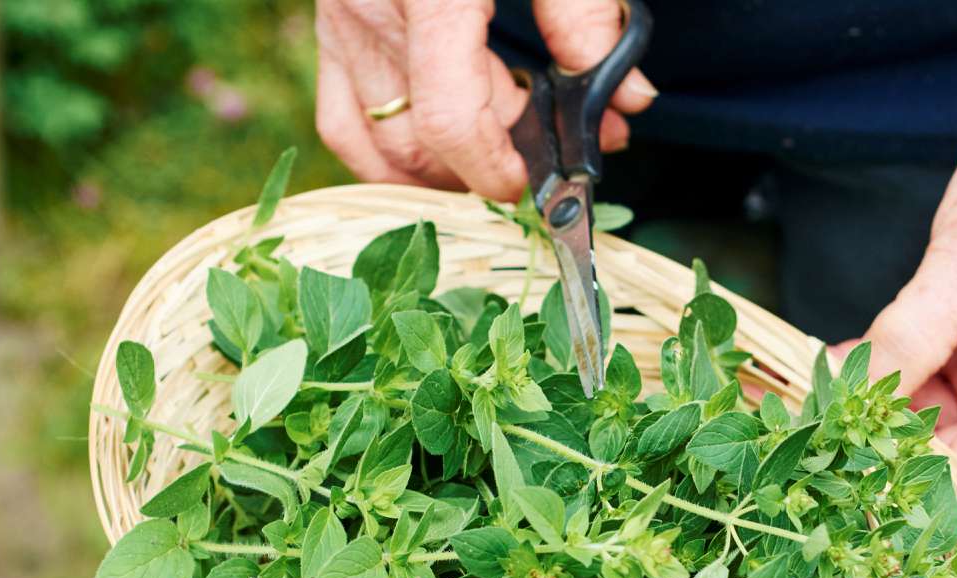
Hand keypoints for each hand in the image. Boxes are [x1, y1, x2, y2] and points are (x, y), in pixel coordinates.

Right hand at [314, 0, 656, 198]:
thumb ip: (587, 13)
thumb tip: (627, 94)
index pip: (449, 119)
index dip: (499, 169)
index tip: (547, 182)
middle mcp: (371, 11)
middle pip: (417, 141)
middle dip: (490, 166)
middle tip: (558, 148)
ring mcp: (340, 20)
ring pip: (374, 141)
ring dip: (440, 169)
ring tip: (505, 148)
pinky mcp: (329, 22)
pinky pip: (342, 114)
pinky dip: (386, 150)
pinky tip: (441, 150)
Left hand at [837, 0, 956, 499]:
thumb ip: (912, 335)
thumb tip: (853, 401)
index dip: (894, 487)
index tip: (821, 471)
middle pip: (949, 465)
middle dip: (869, 446)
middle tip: (790, 425)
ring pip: (932, 433)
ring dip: (869, 413)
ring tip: (802, 388)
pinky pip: (934, 395)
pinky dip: (887, 381)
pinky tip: (836, 362)